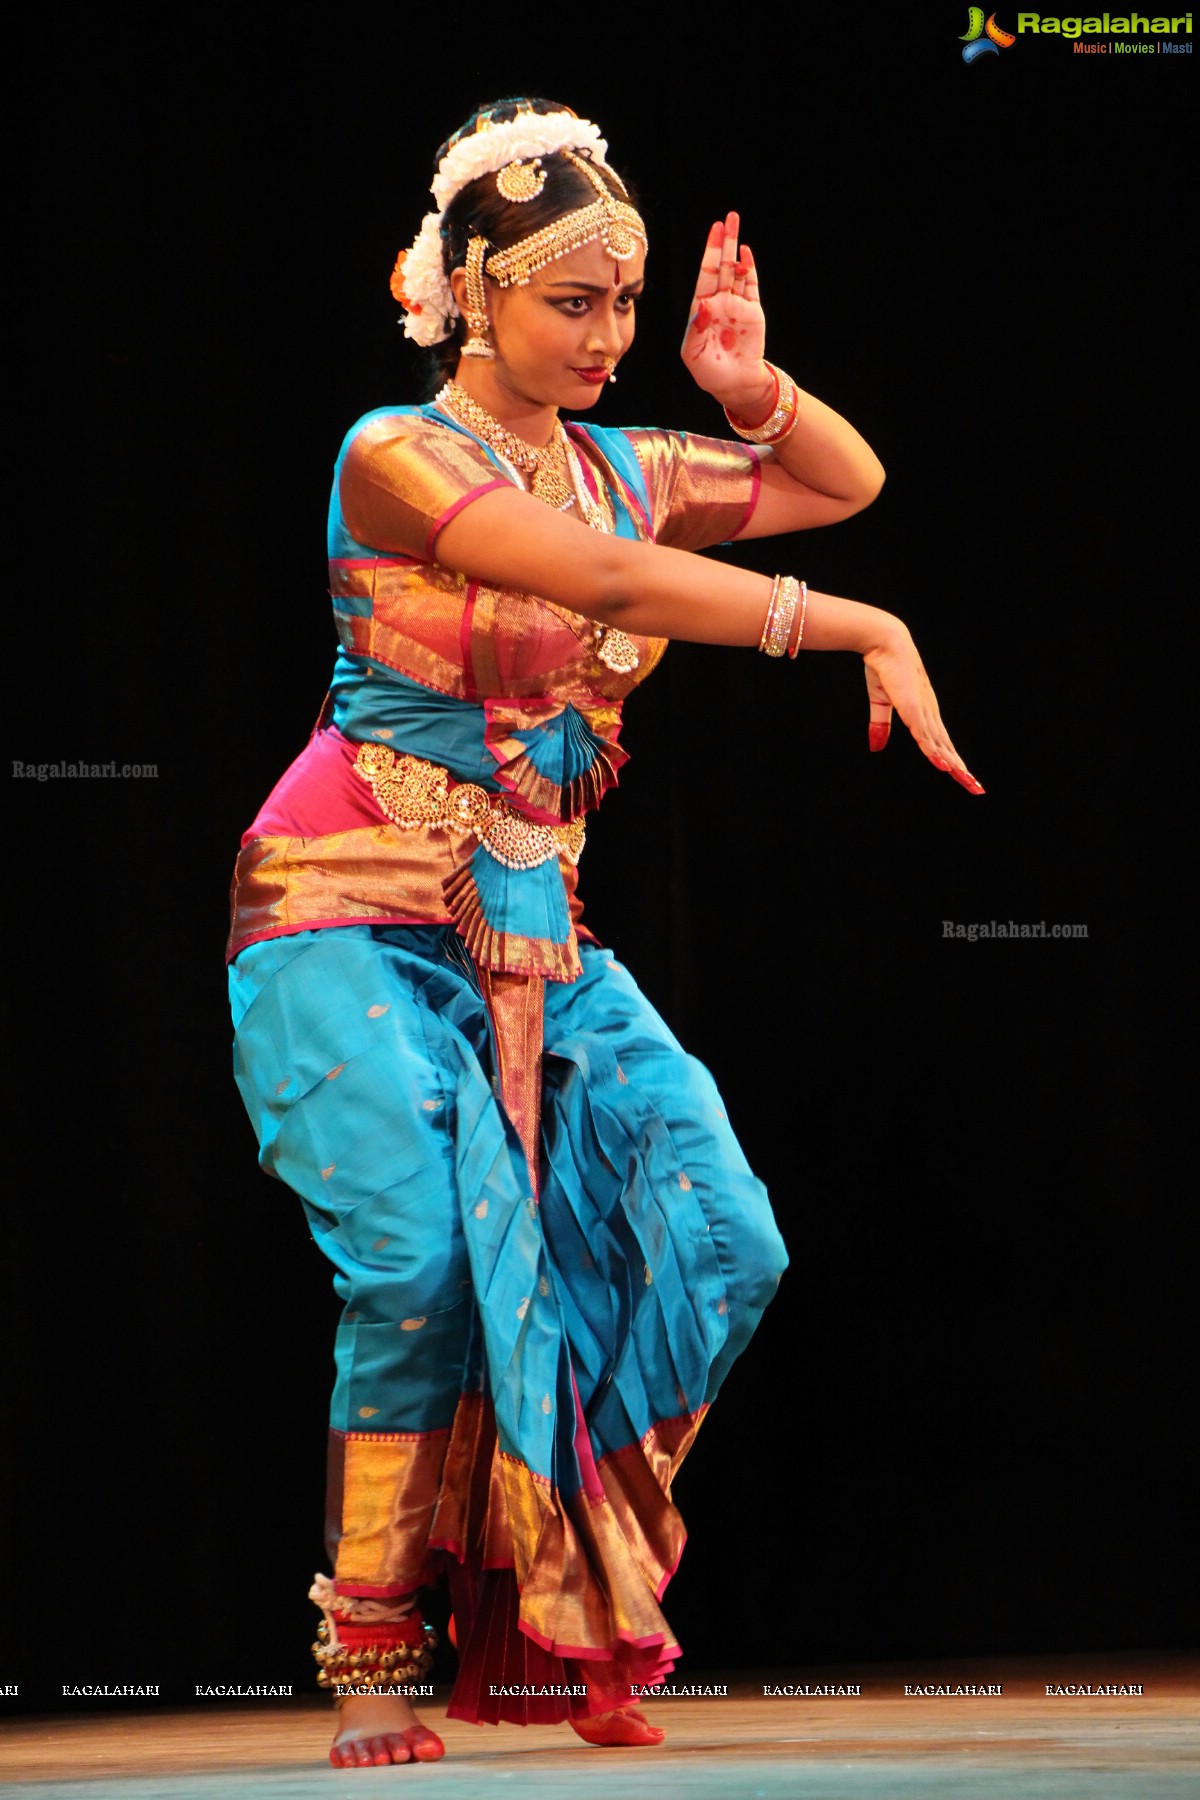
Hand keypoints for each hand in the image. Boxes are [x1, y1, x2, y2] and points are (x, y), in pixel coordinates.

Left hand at [681, 212, 769, 413]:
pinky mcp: (753, 312)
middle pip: (721, 267)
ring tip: (737, 226)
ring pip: (737, 272)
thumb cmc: (709, 372)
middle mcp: (719, 302)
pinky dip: (751, 270)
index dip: (709, 253)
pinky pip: (752, 286)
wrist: (735, 384)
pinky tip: (747, 254)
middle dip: (724, 243)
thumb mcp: (694, 353)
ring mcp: (736, 305)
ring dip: (737, 250)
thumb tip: (705, 305)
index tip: (714, 231)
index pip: (705, 276)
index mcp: (701, 309)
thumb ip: (696, 328)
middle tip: (728, 219)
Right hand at [864, 629, 984, 794]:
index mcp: (923, 712)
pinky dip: (935, 752)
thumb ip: (880, 725)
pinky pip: (926, 735)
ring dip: (955, 765)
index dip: (951, 760)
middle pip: (948, 748)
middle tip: (976, 789)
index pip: (941, 742)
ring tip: (968, 782)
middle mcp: (929, 713)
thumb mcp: (881, 702)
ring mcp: (923, 711)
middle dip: (962, 770)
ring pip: (942, 745)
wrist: (885, 643)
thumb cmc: (885, 667)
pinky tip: (945, 766)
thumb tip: (876, 748)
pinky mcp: (913, 708)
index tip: (962, 776)